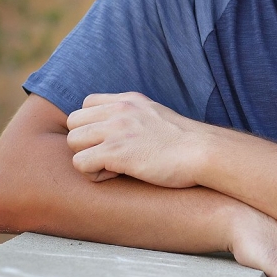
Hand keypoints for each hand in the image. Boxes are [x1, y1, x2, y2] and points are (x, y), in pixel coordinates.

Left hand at [66, 92, 203, 185]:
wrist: (204, 152)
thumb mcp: (156, 116)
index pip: (86, 104)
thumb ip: (135, 117)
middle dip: (85, 143)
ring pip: (73, 142)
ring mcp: (116, 130)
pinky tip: (116, 175)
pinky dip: (93, 174)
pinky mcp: (116, 152)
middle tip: (107, 156)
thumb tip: (121, 132)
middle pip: (73, 123)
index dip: (91, 126)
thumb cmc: (185, 144)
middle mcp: (119, 111)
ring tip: (112, 167)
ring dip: (87, 158)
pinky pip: (80, 163)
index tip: (109, 141)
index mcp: (128, 101)